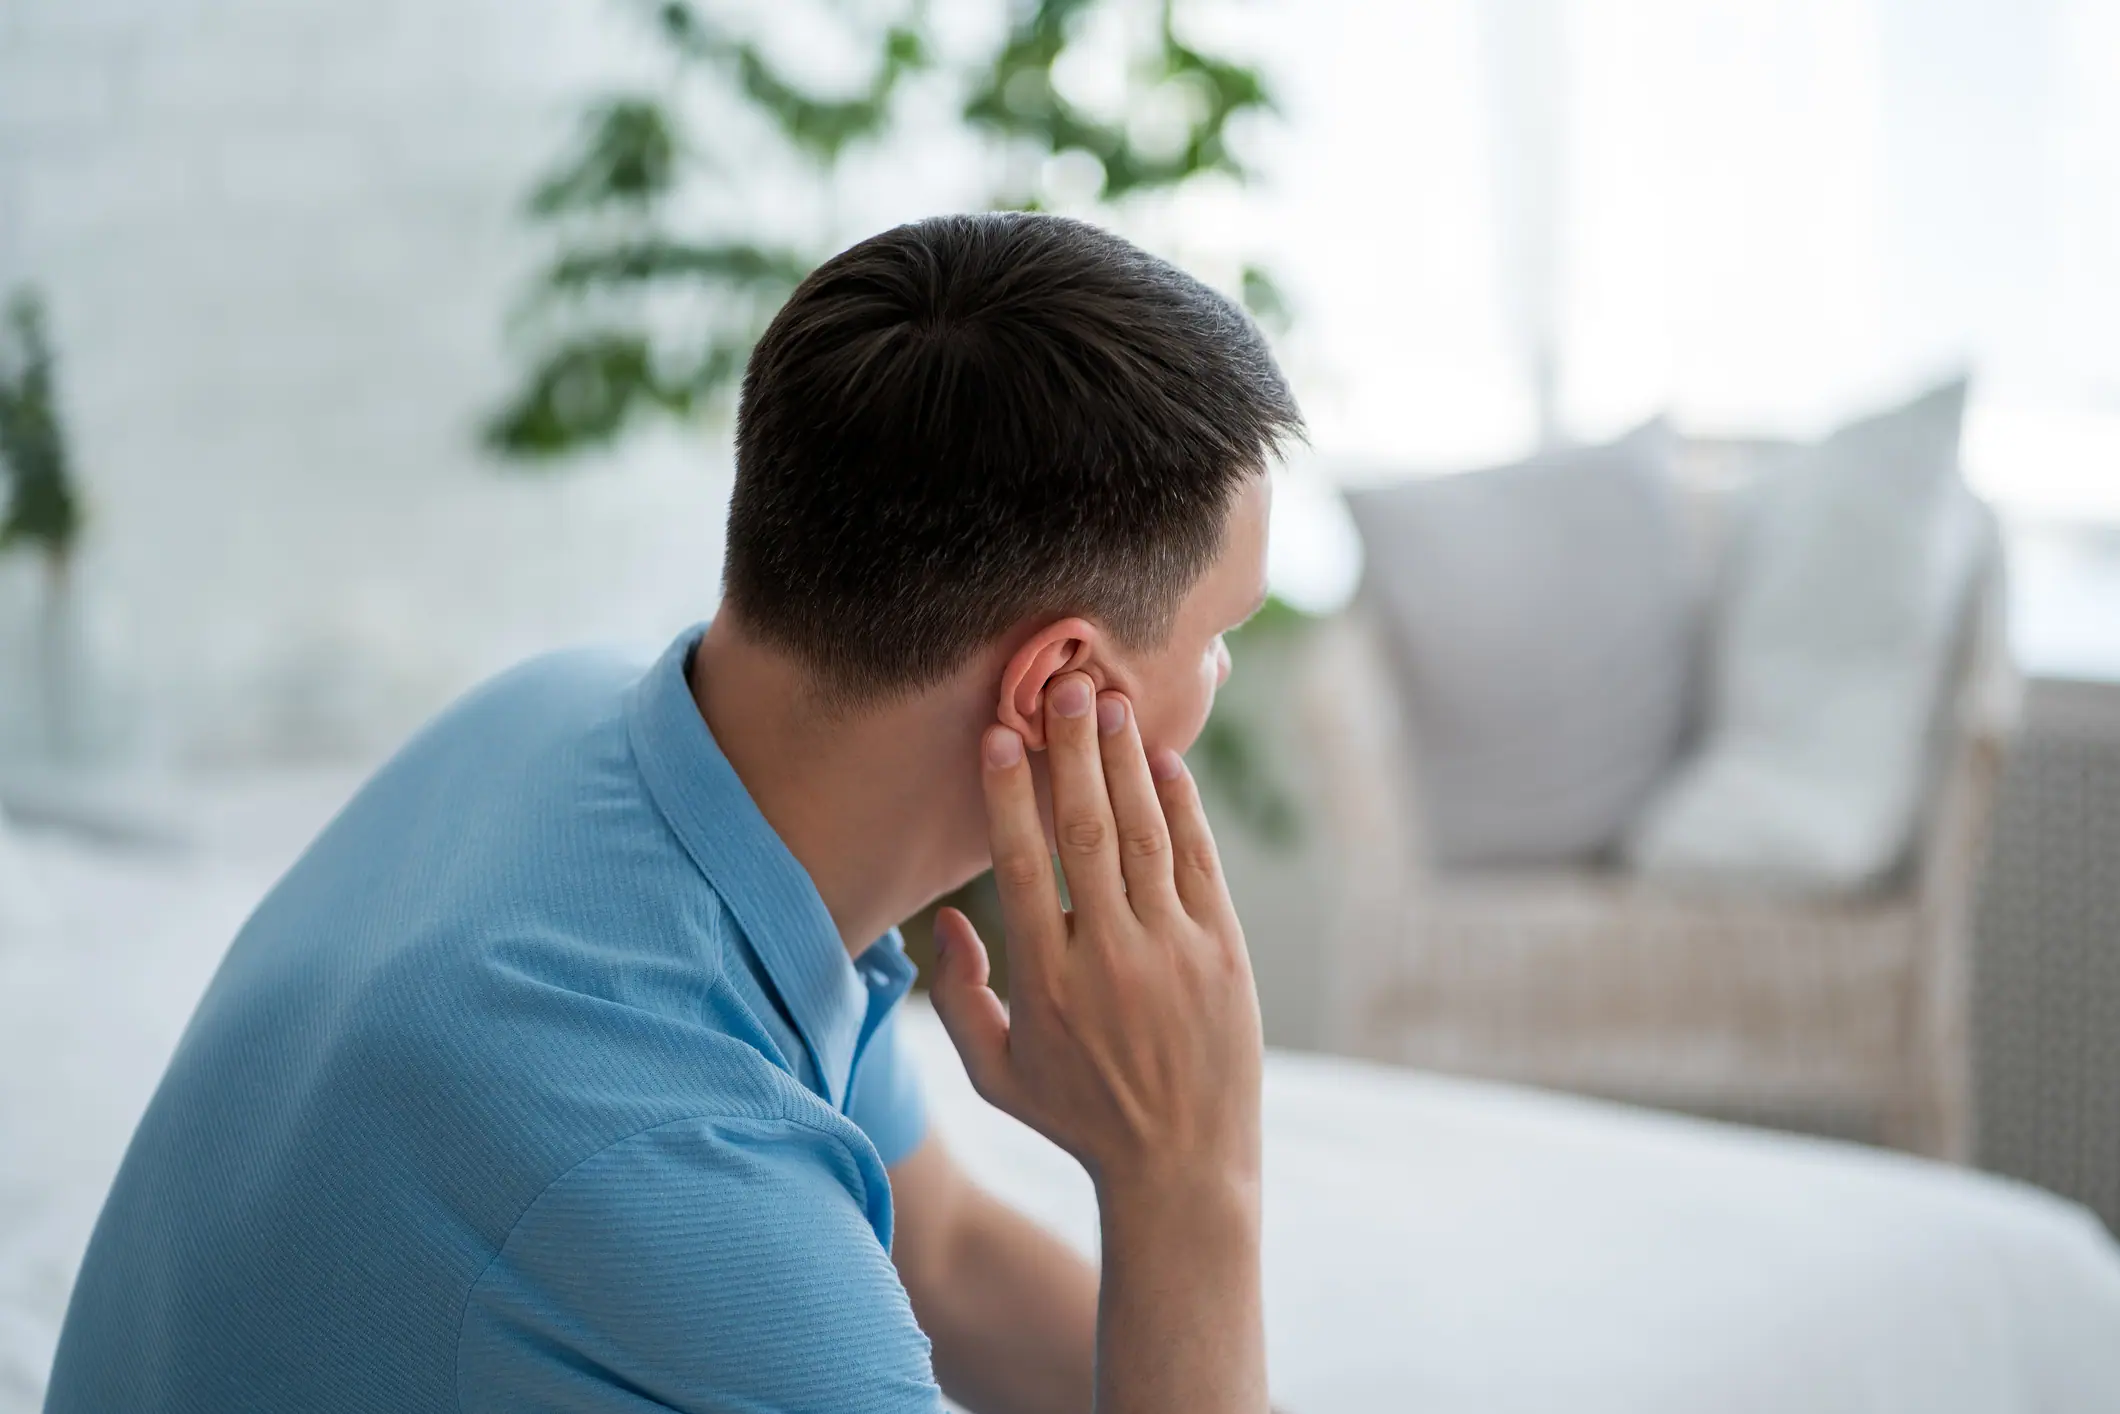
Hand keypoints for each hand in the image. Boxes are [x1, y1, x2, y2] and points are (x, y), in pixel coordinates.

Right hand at [929, 671, 1262, 1197]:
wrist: (1183, 1168)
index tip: (1002, 736)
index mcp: (1047, 984)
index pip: (1024, 868)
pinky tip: (1166, 763)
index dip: (1011, 796)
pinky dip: (1184, 809)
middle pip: (1089, 834)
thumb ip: (958, 999)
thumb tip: (948, 921)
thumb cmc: (1079, 1118)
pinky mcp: (1224, 953)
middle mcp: (1112, 960)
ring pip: (1147, 837)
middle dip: (1075, 753)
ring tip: (1111, 702)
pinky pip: (1200, 864)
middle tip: (1066, 684)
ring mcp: (1175, 952)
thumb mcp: (996, 1076)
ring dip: (1128, 765)